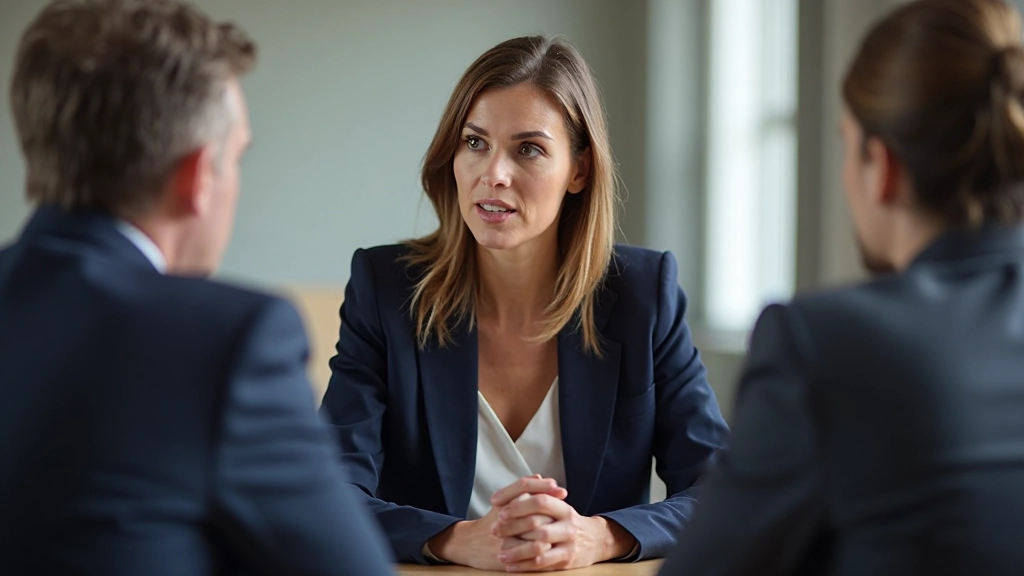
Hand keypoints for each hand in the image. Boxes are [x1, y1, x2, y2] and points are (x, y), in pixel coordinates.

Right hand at [426, 476, 562, 569]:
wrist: (469, 544)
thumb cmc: (493, 521)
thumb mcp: (504, 502)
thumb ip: (522, 489)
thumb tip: (541, 477)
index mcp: (502, 501)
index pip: (523, 486)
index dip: (543, 486)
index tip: (559, 489)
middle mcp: (501, 515)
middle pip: (533, 507)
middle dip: (553, 509)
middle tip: (567, 510)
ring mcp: (504, 535)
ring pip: (534, 530)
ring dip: (550, 528)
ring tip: (561, 528)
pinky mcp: (505, 553)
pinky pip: (529, 551)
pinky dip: (542, 548)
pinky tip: (551, 546)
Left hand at [491, 489, 636, 571]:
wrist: (596, 540)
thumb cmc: (568, 522)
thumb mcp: (560, 506)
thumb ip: (542, 496)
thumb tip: (522, 484)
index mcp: (564, 507)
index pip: (540, 500)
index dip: (518, 504)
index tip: (499, 508)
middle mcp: (568, 524)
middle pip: (537, 523)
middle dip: (512, 527)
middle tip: (494, 530)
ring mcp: (568, 543)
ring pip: (539, 546)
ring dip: (516, 551)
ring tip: (500, 553)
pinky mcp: (566, 561)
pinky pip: (542, 564)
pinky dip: (524, 566)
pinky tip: (511, 566)